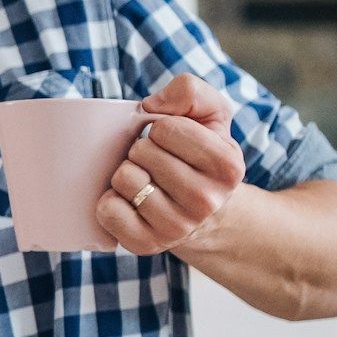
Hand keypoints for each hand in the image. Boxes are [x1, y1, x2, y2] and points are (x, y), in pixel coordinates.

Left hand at [97, 75, 245, 255]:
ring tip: (146, 182)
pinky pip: (109, 210)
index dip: (160, 129)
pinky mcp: (147, 245)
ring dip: (126, 174)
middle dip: (142, 151)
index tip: (171, 143)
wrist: (205, 214)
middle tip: (157, 164)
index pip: (165, 128)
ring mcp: (177, 227)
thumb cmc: (200, 156)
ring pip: (124, 179)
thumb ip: (190, 91)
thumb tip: (150, 106)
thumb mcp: (210, 116)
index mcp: (227, 165)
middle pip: (141, 152)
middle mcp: (207, 200)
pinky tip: (131, 203)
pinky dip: (110, 201)